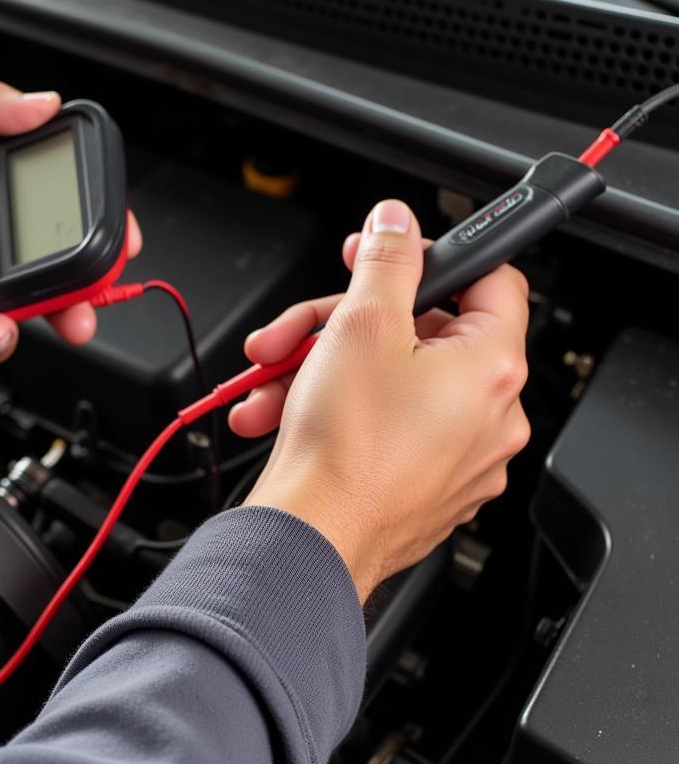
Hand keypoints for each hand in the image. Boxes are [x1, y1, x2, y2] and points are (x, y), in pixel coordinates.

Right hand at [233, 199, 530, 599]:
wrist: (311, 539)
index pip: (490, 279)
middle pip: (419, 335)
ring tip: (272, 380)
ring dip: (321, 370)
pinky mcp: (422, 487)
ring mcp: (456, 459)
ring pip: (388, 383)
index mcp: (492, 368)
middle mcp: (489, 417)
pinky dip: (333, 412)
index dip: (434, 257)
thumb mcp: (361, 324)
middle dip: (341, 324)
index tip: (388, 257)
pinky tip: (280, 413)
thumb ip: (386, 261)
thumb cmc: (345, 450)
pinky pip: (381, 427)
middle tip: (298, 328)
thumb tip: (396, 224)